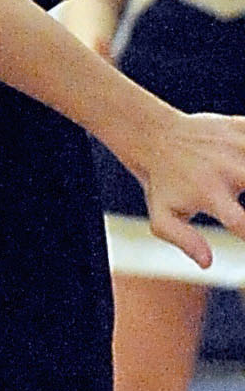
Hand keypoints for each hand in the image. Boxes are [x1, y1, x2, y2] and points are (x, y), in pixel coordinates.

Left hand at [131, 102, 244, 267]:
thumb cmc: (162, 184)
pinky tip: (244, 164)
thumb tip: (207, 263)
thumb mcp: (163, 217)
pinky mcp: (239, 127)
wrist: (154, 136)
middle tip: (244, 196)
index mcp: (211, 194)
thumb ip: (184, 241)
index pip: (243, 223)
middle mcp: (227, 169)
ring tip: (243, 183)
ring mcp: (236, 145)